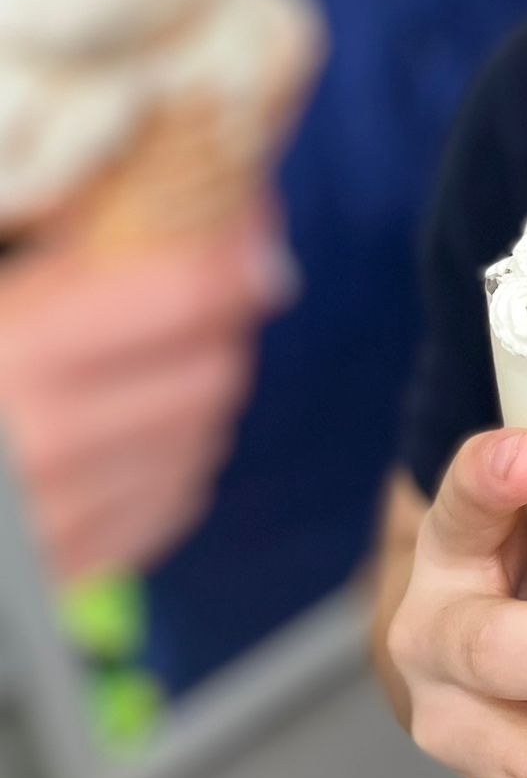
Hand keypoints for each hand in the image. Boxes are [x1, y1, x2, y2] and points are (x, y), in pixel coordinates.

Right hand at [0, 207, 287, 581]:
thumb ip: (72, 263)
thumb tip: (201, 219)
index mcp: (12, 354)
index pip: (184, 296)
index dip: (234, 246)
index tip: (250, 209)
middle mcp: (45, 445)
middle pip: (214, 365)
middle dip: (220, 316)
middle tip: (200, 277)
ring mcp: (63, 521)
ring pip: (204, 430)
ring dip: (197, 381)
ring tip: (150, 350)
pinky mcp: (74, 568)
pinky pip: (177, 492)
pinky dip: (173, 448)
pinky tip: (128, 419)